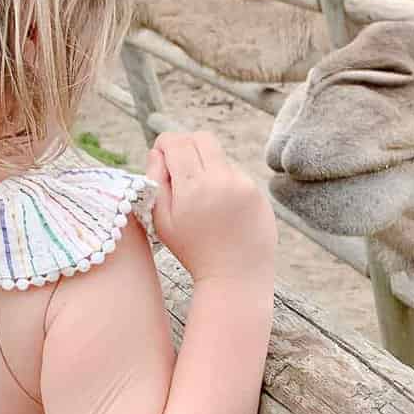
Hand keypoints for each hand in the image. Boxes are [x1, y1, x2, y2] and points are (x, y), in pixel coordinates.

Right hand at [145, 132, 276, 282]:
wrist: (236, 275)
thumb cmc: (193, 250)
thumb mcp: (162, 220)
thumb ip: (155, 181)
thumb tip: (159, 152)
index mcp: (193, 186)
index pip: (177, 141)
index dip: (164, 145)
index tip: (162, 158)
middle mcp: (221, 179)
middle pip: (201, 138)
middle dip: (186, 147)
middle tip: (181, 170)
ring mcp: (244, 183)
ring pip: (220, 157)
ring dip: (208, 167)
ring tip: (205, 200)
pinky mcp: (258, 191)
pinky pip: (236, 174)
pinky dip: (226, 183)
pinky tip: (223, 209)